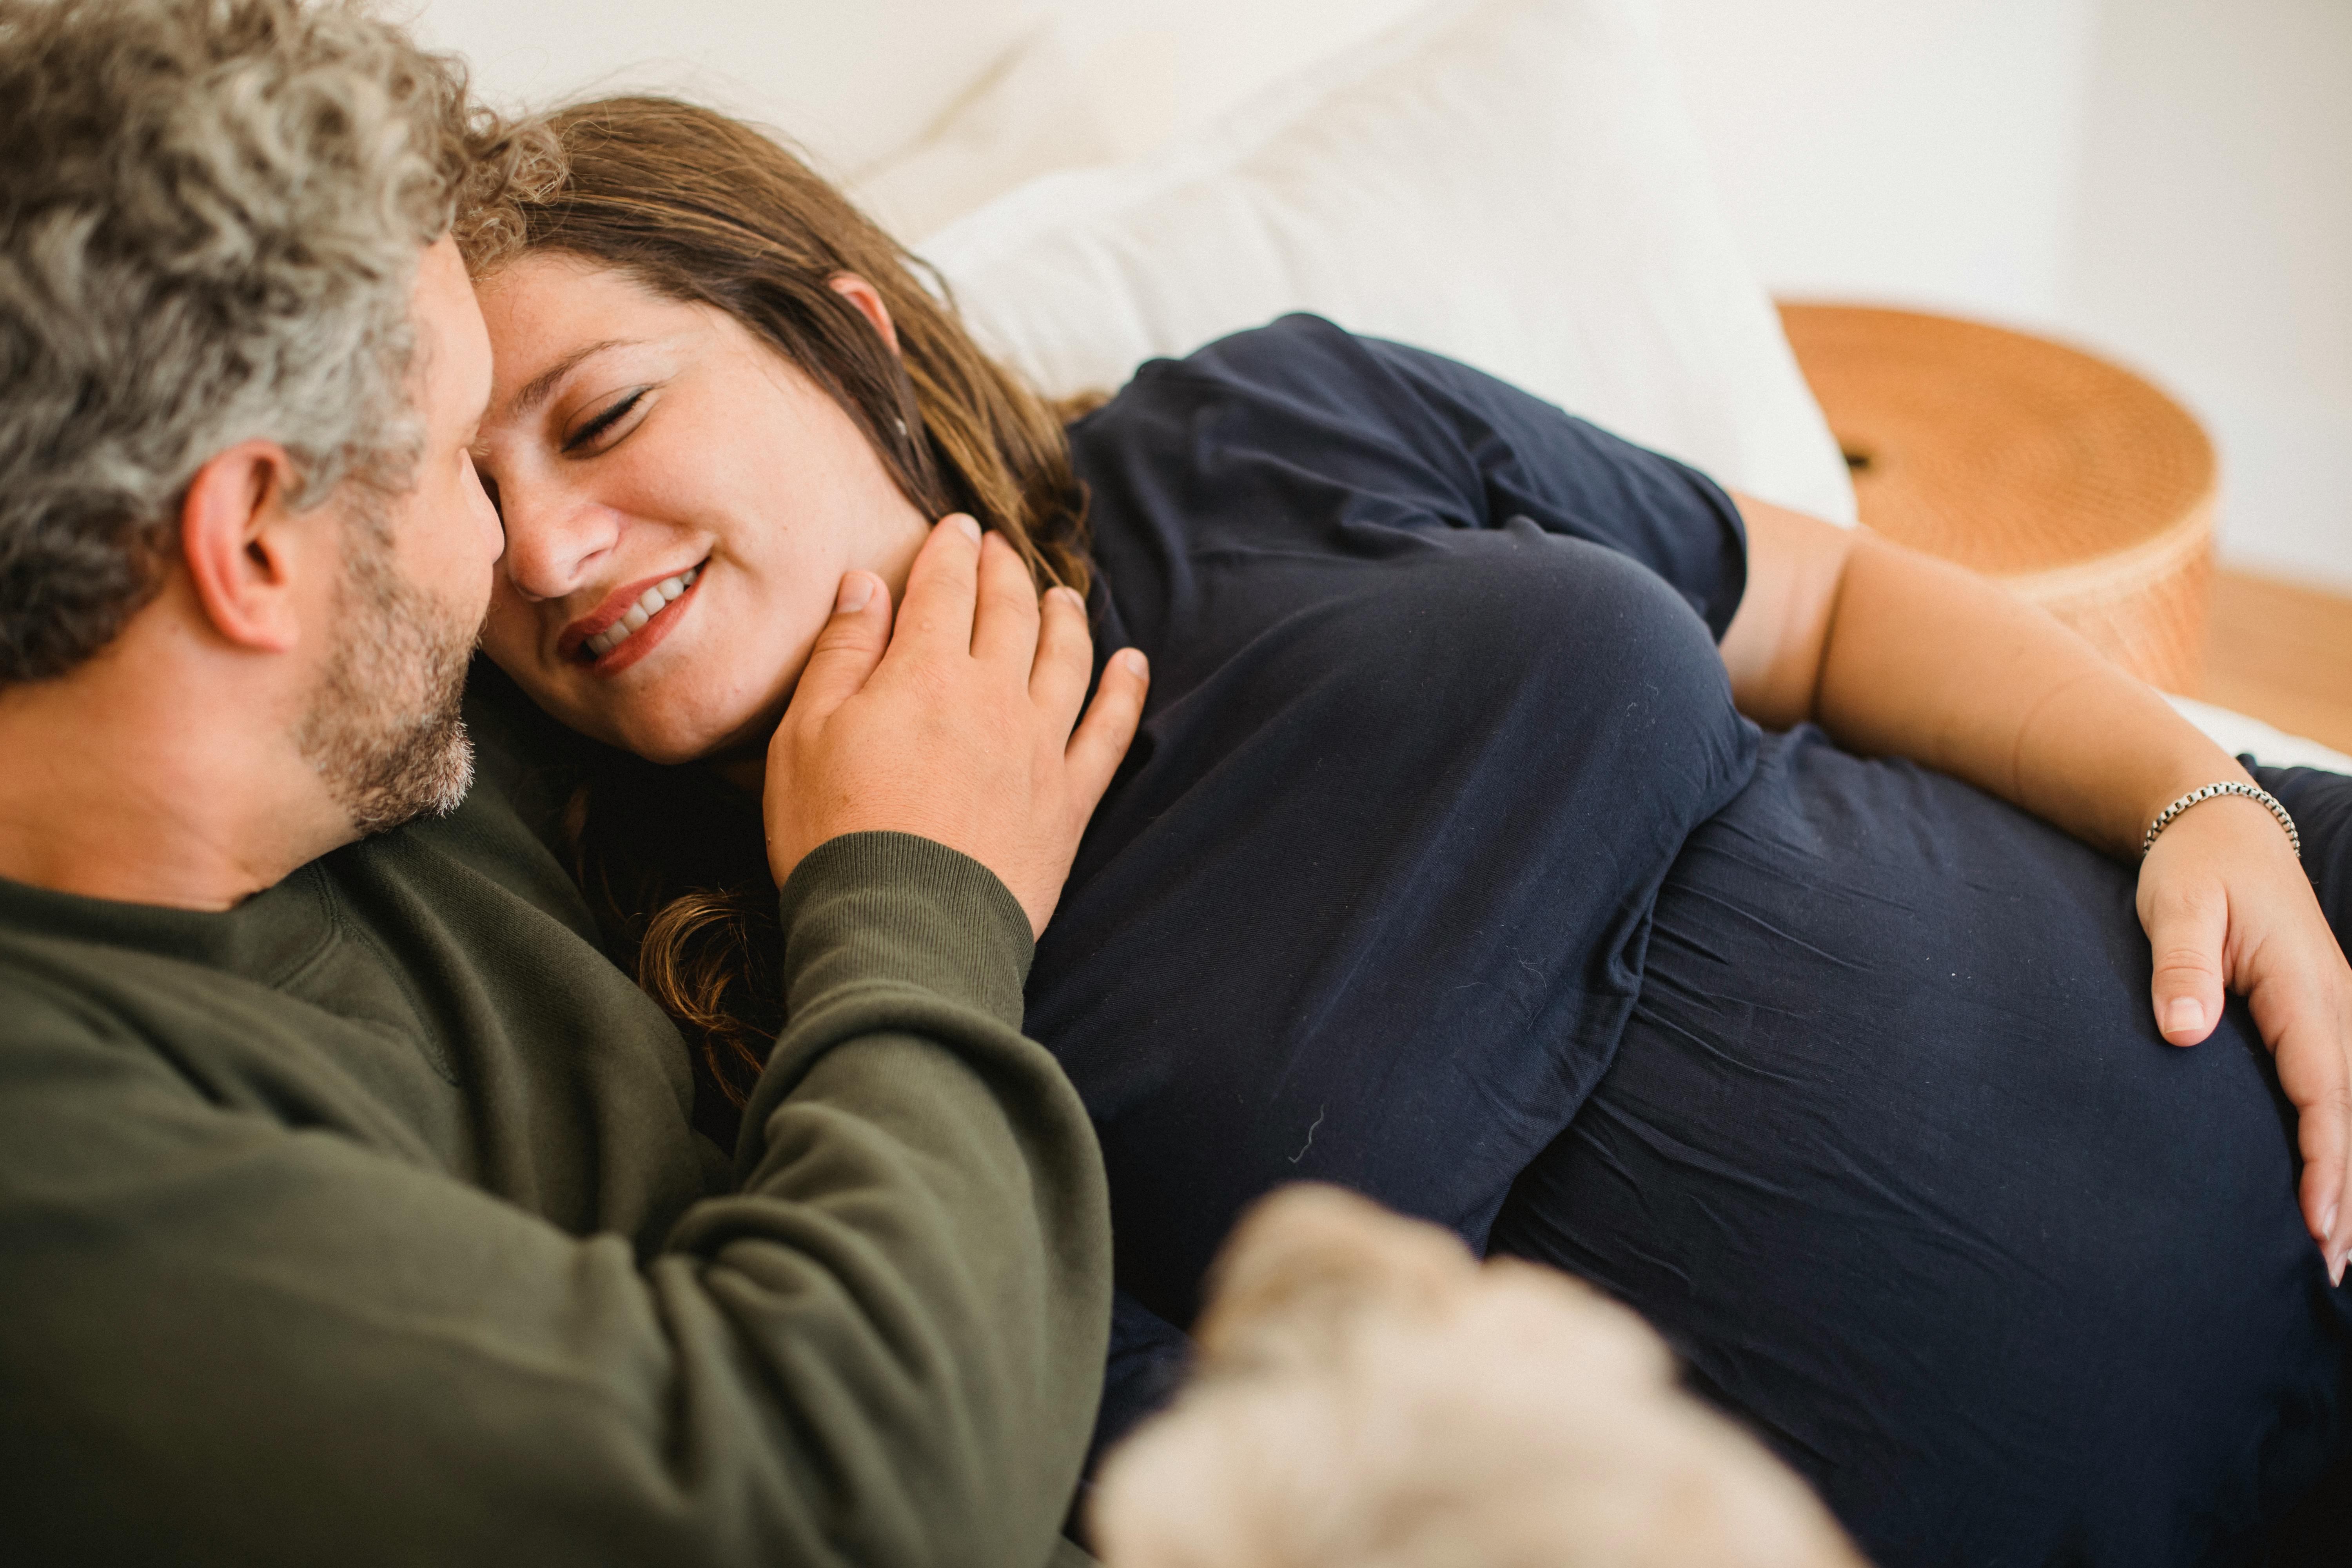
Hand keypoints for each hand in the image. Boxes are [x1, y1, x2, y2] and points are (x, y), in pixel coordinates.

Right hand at [762, 514, 1149, 935]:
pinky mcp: (1070, 799)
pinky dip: (1125, 690)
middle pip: (1008, 611)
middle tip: (1000, 547)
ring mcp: (1039, 746)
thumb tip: (866, 584)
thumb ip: (841, 652)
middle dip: (1003, 569)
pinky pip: (1111, 731)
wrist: (901, 933)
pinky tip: (1132, 664)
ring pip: (1066, 657)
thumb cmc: (833, 836)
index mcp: (923, 671)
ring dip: (1064, 616)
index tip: (957, 528)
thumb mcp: (805, 735)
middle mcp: (993, 695)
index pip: (944, 586)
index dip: (950, 549)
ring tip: (1060, 594)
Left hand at [2139, 792, 2351, 1281]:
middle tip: (2334, 1265)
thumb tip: (2183, 1032)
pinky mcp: (2316, 1015)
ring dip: (2347, 1173)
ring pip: (2350, 1105)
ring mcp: (2331, 1010)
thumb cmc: (2194, 870)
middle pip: (2350, 1112)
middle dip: (2347, 1191)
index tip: (2318, 1219)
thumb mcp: (2179, 907)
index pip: (2323, 1089)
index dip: (2326, 1160)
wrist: (2220, 829)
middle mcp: (2334, 1004)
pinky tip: (2327, 1186)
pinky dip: (2337, 1138)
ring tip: (2338, 1249)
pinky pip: (2335, 1086)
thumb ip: (2181, 968)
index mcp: (2305, 986)